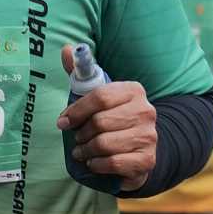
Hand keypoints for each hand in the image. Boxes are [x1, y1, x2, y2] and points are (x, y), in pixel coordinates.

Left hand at [59, 48, 158, 190]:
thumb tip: (67, 49)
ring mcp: (148, 136)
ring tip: (82, 152)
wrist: (141, 148)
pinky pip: (114, 163)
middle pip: (100, 122)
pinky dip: (98, 165)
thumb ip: (81, 73)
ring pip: (104, 144)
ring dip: (86, 151)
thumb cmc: (114, 118)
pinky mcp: (147, 160)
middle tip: (77, 138)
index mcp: (133, 90)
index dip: (76, 111)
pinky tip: (94, 162)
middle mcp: (145, 111)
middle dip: (81, 133)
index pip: (100, 97)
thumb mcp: (99, 95)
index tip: (63, 121)